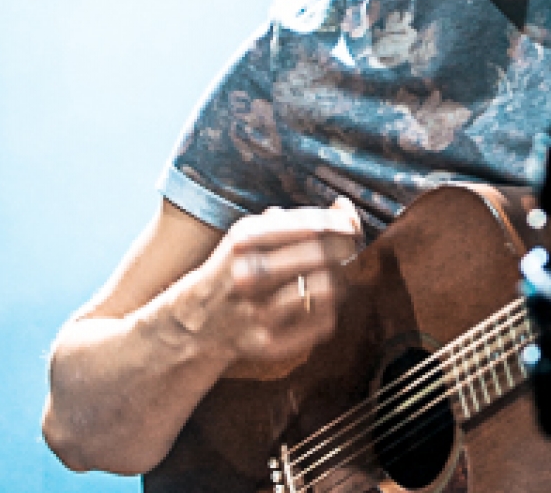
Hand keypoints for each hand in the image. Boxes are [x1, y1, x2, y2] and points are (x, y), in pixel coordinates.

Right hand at [173, 197, 362, 368]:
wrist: (198, 320)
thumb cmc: (237, 268)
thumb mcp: (252, 234)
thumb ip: (297, 219)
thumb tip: (344, 207)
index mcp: (245, 240)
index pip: (312, 226)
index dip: (343, 223)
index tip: (352, 225)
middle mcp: (249, 275)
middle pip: (323, 255)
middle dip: (346, 249)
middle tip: (348, 249)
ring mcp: (258, 312)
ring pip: (327, 288)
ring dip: (341, 279)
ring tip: (336, 275)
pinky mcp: (269, 343)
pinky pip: (323, 321)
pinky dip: (331, 308)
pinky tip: (321, 302)